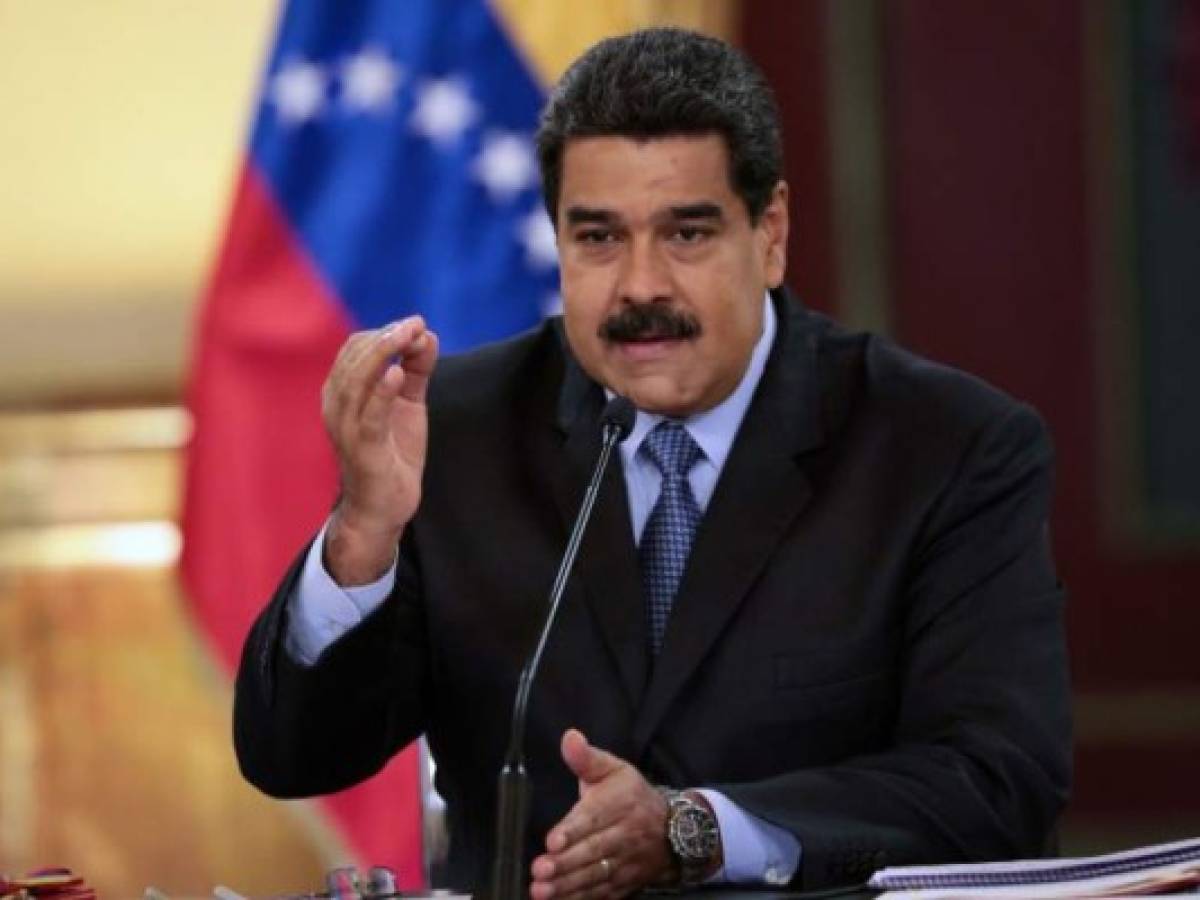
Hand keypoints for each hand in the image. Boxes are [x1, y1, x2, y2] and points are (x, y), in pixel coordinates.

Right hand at [320, 316, 438, 584]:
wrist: (383, 507)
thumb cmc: (392, 453)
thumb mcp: (408, 404)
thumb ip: (416, 370)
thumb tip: (427, 335)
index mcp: (343, 391)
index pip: (355, 348)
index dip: (384, 331)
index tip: (416, 324)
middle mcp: (337, 406)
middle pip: (354, 358)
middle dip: (386, 336)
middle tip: (416, 324)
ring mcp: (346, 428)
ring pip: (356, 381)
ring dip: (383, 354)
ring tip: (409, 336)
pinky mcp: (362, 450)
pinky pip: (368, 416)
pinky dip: (381, 393)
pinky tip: (397, 374)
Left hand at [530, 729, 673, 899]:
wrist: (673, 828)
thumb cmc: (632, 795)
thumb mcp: (613, 769)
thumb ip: (586, 758)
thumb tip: (569, 738)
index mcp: (619, 802)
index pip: (594, 818)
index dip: (572, 830)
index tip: (552, 841)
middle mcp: (624, 834)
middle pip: (593, 851)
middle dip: (565, 863)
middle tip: (540, 870)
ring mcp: (625, 862)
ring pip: (596, 876)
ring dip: (568, 885)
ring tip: (542, 890)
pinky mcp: (624, 883)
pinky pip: (602, 894)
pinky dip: (581, 899)